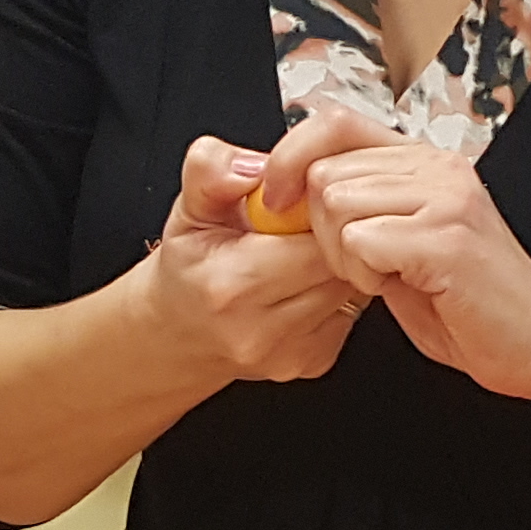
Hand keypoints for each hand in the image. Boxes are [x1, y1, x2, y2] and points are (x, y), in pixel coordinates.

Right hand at [132, 129, 368, 386]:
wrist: (179, 327)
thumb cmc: (189, 264)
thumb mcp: (190, 204)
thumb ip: (212, 170)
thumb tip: (255, 166)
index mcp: (228, 284)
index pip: (315, 237)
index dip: (319, 210)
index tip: (303, 201)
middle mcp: (259, 329)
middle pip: (338, 265)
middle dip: (331, 236)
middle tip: (307, 224)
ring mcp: (288, 354)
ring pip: (351, 288)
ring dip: (339, 263)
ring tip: (306, 249)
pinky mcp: (312, 363)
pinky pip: (350, 313)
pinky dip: (337, 291)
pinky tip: (309, 279)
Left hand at [264, 101, 530, 402]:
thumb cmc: (471, 306)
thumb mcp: (403, 245)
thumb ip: (360, 212)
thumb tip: (292, 196)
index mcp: (425, 161)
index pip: (335, 123)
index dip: (291, 158)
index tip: (275, 202)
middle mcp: (437, 166)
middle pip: (323, 172)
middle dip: (322, 231)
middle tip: (368, 266)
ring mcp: (445, 196)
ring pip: (336, 204)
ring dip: (345, 256)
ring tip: (390, 277)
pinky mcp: (447, 235)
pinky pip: (360, 242)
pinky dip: (367, 276)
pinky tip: (405, 287)